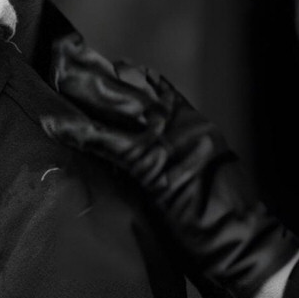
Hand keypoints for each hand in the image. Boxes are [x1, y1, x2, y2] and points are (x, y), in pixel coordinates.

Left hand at [42, 36, 298, 297]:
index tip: (107, 63)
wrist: (245, 246)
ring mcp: (168, 141)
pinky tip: (53, 124)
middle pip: (131, 87)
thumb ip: (178, 156)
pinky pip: (106, 141)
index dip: (128, 74)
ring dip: (82, 89)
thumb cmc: (226, 223)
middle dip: (97, 70)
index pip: (157, 87)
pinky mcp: (153, 164)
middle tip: (67, 51)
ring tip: (55, 75)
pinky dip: (77, 132)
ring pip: (116, 103)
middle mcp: (182, 124)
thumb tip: (147, 155)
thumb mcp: (204, 175)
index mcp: (196, 125)